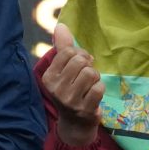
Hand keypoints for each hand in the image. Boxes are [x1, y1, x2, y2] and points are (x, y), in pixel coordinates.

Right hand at [40, 24, 103, 146]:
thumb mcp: (63, 70)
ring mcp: (69, 100)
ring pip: (91, 73)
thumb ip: (63, 48)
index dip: (80, 55)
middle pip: (80, 61)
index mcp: (48, 77)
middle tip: (86, 77)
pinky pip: (99, 87)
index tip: (80, 65)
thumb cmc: (70, 91)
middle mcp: (56, 89)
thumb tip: (61, 26)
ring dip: (95, 78)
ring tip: (89, 86)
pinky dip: (100, 88)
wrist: (75, 124)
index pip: (68, 52)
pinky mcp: (84, 109)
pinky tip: (94, 96)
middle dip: (88, 66)